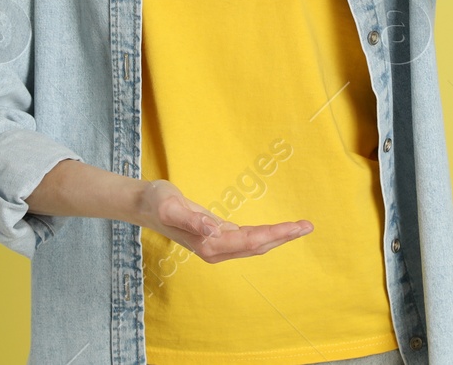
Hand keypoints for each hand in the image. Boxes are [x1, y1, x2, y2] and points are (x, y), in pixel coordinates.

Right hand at [135, 178, 312, 261]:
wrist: (144, 206)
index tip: (297, 227)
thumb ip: (191, 218)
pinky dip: (265, 235)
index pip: (250, 240)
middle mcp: (216, 249)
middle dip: (283, 237)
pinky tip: (276, 231)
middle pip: (257, 246)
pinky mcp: (216, 237)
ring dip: (277, 237)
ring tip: (299, 227)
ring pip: (254, 244)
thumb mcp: (170, 206)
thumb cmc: (157, 202)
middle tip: (308, 226)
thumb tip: (214, 229)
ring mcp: (217, 245)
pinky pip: (247, 239)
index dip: (276, 234)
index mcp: (209, 244)